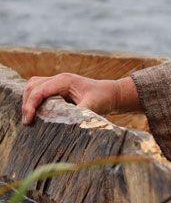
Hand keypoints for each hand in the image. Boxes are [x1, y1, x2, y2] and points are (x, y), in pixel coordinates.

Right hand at [20, 74, 137, 125]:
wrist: (112, 94)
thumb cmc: (104, 98)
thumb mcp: (94, 106)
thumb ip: (80, 112)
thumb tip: (68, 122)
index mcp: (65, 80)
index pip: (40, 90)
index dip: (30, 105)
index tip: (28, 121)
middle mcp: (59, 79)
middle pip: (32, 86)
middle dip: (27, 104)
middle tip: (28, 122)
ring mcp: (57, 83)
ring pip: (33, 87)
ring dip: (28, 101)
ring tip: (29, 119)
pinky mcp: (57, 89)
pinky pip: (39, 91)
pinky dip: (33, 101)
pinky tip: (35, 114)